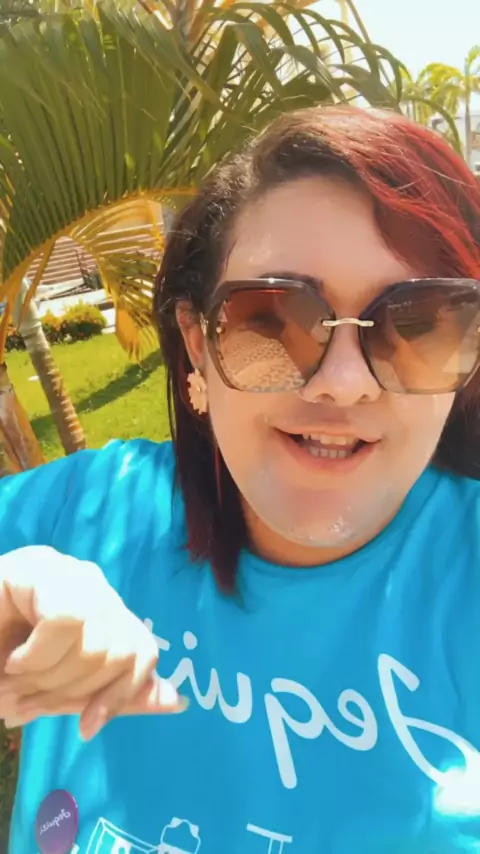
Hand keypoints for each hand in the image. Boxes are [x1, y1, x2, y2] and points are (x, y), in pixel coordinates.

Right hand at [0, 546, 185, 739]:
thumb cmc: (2, 657)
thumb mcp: (59, 685)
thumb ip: (112, 693)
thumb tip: (175, 703)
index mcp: (103, 608)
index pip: (141, 650)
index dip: (121, 695)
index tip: (87, 727)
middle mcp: (91, 583)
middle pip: (116, 653)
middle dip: (66, 694)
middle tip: (24, 705)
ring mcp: (66, 571)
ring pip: (94, 643)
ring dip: (45, 681)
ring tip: (12, 686)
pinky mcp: (38, 568)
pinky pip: (65, 622)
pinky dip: (36, 657)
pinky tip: (12, 663)